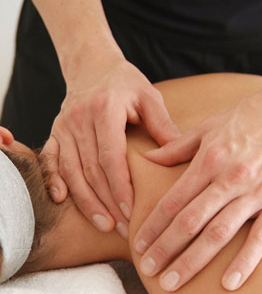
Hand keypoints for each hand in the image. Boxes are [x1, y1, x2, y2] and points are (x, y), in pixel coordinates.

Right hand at [43, 52, 179, 236]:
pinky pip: (49, 161)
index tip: (132, 210)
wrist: (93, 65)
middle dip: (108, 202)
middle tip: (126, 228)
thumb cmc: (127, 84)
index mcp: (104, 110)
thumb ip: (163, 125)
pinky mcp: (54, 132)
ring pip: (71, 171)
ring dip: (86, 201)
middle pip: (91, 170)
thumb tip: (180, 154)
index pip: (110, 156)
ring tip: (105, 225)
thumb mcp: (150, 97)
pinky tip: (63, 201)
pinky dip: (54, 181)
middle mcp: (79, 119)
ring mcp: (63, 126)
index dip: (120, 186)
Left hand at [134, 80, 261, 290]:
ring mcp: (258, 192)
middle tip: (147, 271)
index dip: (152, 226)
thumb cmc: (254, 114)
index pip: (173, 200)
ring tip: (173, 282)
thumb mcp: (212, 124)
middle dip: (165, 249)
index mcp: (210, 159)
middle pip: (190, 221)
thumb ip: (179, 146)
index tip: (137, 245)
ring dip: (193, 261)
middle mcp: (231, 178)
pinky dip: (245, 262)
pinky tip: (229, 283)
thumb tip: (148, 157)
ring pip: (219, 233)